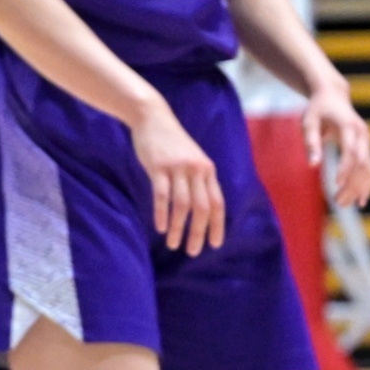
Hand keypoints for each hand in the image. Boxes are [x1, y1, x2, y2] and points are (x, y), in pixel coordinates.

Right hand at [131, 103, 224, 254]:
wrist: (153, 117)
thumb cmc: (170, 142)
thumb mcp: (190, 159)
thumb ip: (196, 180)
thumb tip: (199, 208)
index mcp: (207, 170)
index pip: (217, 203)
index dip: (217, 226)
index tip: (214, 245)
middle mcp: (197, 170)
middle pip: (202, 207)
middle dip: (198, 232)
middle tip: (192, 252)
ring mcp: (178, 168)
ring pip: (183, 205)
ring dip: (179, 228)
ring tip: (173, 245)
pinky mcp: (159, 167)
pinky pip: (162, 195)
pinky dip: (162, 214)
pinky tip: (160, 228)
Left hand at [303, 81, 369, 208]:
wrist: (333, 95)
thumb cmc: (317, 110)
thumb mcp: (308, 123)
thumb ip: (311, 143)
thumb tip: (312, 166)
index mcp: (348, 126)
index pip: (351, 151)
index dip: (345, 168)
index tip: (336, 184)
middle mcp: (362, 133)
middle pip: (362, 163)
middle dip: (352, 184)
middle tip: (338, 203)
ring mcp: (366, 140)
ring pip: (368, 168)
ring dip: (359, 188)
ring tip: (344, 205)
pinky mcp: (366, 146)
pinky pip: (369, 167)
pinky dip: (366, 183)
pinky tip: (361, 200)